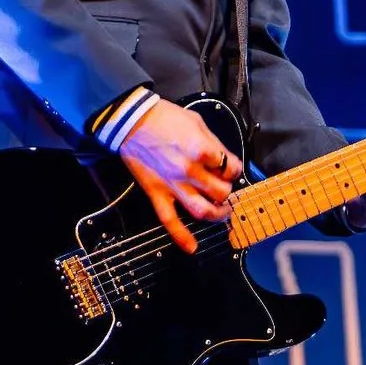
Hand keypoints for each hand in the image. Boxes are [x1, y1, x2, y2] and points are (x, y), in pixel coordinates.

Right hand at [117, 99, 242, 253]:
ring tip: (221, 211)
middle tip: (224, 186)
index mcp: (202, 150)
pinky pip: (169, 220)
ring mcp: (173, 185)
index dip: (234, 168)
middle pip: (221, 192)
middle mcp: (190, 171)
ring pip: (202, 210)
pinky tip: (191, 247)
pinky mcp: (157, 193)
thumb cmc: (163, 117)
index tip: (230, 167)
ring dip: (216, 214)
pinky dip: (181, 236)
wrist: (131, 121)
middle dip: (227, 190)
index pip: (231, 167)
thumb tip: (223, 159)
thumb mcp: (197, 121)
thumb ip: (213, 143)